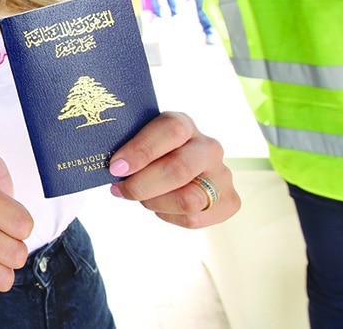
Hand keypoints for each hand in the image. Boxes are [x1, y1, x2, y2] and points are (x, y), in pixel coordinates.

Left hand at [107, 111, 239, 226]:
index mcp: (184, 124)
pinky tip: (160, 205)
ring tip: (141, 197)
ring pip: (188, 199)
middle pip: (179, 169)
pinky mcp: (229, 201)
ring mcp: (223, 175)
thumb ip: (129, 147)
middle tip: (120, 189)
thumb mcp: (140, 141)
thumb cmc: (151, 154)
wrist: (181, 171)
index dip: (141, 150)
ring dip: (155, 202)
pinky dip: (168, 215)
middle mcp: (209, 147)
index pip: (170, 130)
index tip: (116, 167)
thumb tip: (114, 167)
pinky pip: (194, 219)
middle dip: (142, 185)